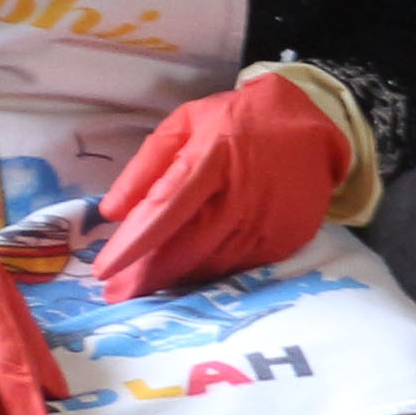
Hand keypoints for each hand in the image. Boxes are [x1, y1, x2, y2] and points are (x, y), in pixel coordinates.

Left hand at [93, 72, 355, 298]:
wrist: (312, 124)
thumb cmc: (237, 120)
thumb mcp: (183, 124)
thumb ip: (145, 167)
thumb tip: (111, 212)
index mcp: (212, 159)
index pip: (165, 211)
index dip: (133, 245)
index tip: (103, 272)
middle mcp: (243, 194)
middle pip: (187, 248)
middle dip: (148, 276)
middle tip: (117, 294)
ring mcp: (271, 219)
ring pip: (214, 263)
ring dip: (178, 278)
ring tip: (150, 285)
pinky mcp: (290, 236)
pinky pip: (242, 264)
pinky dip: (213, 271)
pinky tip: (193, 271)